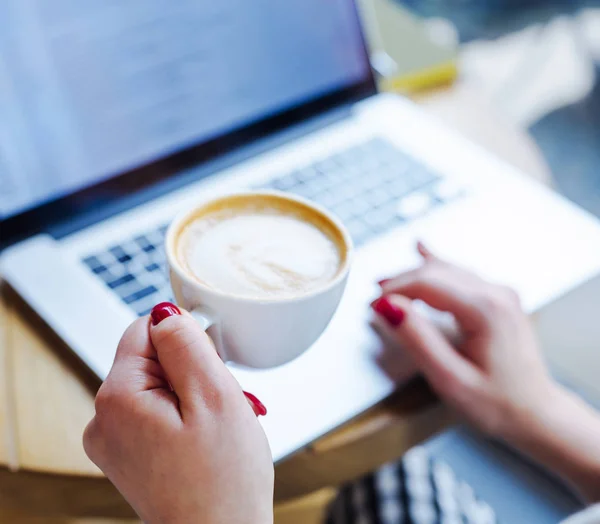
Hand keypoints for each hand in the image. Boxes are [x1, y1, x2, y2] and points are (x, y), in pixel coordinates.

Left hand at [83, 303, 273, 523]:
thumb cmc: (223, 480)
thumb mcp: (215, 396)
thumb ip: (186, 344)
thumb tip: (166, 312)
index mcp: (118, 398)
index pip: (146, 329)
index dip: (186, 339)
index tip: (211, 366)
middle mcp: (104, 418)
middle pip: (153, 358)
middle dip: (192, 371)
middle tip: (219, 405)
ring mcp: (114, 440)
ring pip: (159, 385)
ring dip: (193, 394)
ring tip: (213, 427)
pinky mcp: (128, 454)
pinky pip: (156, 412)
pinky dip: (184, 416)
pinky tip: (202, 440)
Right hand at [374, 243, 599, 501]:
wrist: (536, 413)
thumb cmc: (497, 404)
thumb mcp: (450, 379)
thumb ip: (418, 339)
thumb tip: (388, 308)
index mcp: (485, 310)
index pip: (426, 282)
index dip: (394, 290)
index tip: (372, 304)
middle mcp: (496, 294)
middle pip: (436, 272)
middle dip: (401, 281)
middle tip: (374, 297)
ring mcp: (501, 294)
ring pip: (447, 270)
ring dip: (414, 274)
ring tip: (386, 283)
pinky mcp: (499, 300)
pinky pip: (461, 275)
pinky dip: (436, 267)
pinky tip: (422, 249)